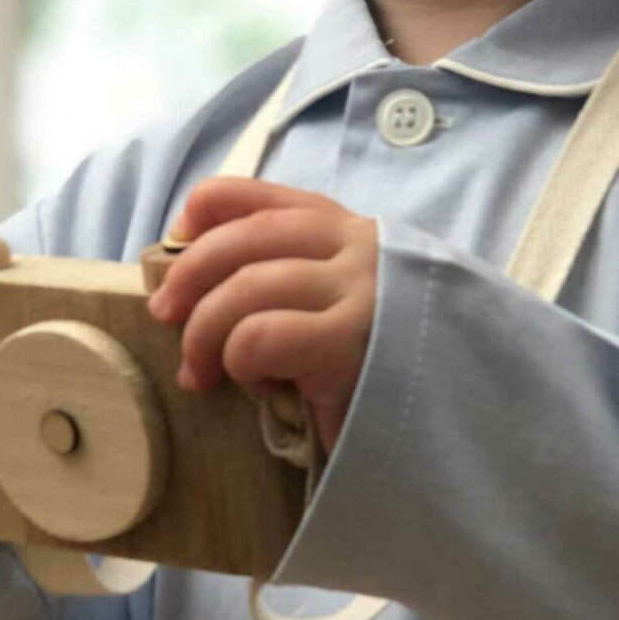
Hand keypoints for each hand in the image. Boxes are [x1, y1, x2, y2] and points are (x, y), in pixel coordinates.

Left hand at [145, 176, 376, 455]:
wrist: (452, 424)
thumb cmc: (376, 373)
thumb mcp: (328, 309)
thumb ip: (281, 279)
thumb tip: (189, 285)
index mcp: (345, 230)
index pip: (260, 195)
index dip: (204, 211)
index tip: (176, 241)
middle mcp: (356, 247)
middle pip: (243, 236)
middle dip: (188, 276)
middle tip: (166, 319)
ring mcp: (360, 290)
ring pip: (245, 287)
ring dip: (204, 334)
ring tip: (204, 375)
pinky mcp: (353, 341)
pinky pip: (261, 335)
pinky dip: (242, 362)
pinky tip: (265, 388)